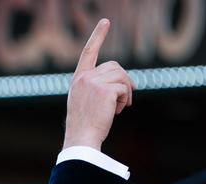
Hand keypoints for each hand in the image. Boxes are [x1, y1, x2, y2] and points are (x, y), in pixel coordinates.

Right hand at [63, 18, 133, 150]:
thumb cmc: (85, 126)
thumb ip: (98, 88)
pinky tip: (118, 111)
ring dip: (126, 91)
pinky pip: (124, 88)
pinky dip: (126, 99)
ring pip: (121, 76)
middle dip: (124, 80)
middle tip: (127, 98)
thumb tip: (125, 84)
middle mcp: (85, 78)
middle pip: (114, 67)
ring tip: (122, 106)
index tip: (105, 22)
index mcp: (78, 79)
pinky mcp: (105, 91)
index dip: (98, 36)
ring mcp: (94, 83)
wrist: (81, 139)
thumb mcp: (86, 102)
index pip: (88, 52)